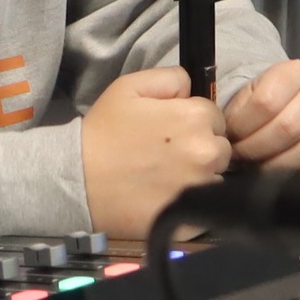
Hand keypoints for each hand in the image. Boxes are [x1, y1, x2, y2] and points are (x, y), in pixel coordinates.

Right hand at [82, 66, 231, 238]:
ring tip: (165, 177)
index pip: (216, 117)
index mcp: (195, 118)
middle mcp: (205, 153)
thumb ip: (171, 78)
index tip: (172, 132)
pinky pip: (204, 206)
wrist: (77, 180)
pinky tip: (165, 196)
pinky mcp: (192, 221)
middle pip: (221, 148)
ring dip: (199, 176)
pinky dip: (191, 203)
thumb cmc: (103, 133)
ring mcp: (200, 188)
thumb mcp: (130, 86)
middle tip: (168, 155)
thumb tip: (193, 87)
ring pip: (215, 178)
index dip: (194, 122)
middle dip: (201, 149)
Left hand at [222, 59, 299, 171]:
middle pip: (288, 127)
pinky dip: (297, 175)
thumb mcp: (244, 96)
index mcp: (295, 72)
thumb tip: (225, 139)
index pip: (267, 101)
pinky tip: (278, 172)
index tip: (230, 134)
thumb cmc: (260, 104)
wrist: (284, 107)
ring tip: (257, 164)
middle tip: (241, 154)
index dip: (242, 125)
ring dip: (275, 164)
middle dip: (256, 147)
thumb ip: (236, 112)